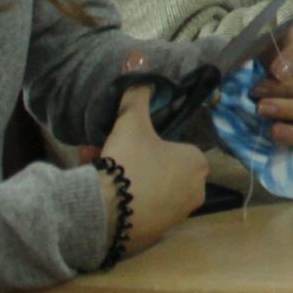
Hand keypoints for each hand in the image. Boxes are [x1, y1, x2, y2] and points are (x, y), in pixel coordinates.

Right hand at [99, 80, 209, 255]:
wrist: (106, 214)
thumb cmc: (128, 163)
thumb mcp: (131, 123)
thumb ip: (137, 94)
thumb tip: (137, 58)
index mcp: (197, 163)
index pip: (172, 145)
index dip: (144, 141)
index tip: (121, 139)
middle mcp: (196, 191)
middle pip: (157, 166)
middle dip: (129, 158)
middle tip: (103, 154)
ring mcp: (178, 215)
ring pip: (147, 186)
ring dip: (123, 177)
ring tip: (95, 172)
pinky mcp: (158, 234)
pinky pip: (140, 208)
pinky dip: (123, 199)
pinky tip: (100, 194)